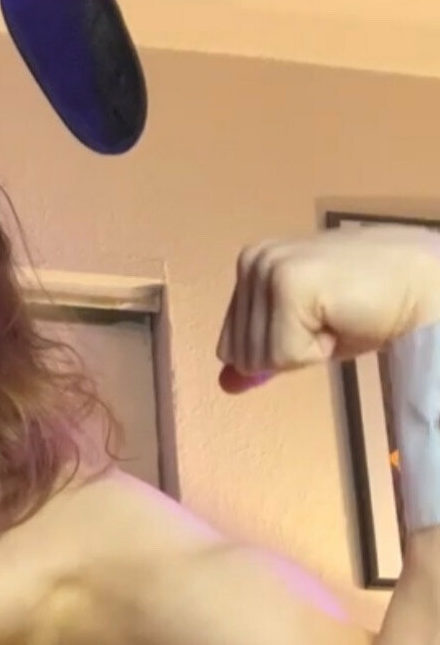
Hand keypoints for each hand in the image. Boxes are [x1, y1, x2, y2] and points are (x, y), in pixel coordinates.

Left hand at [216, 225, 439, 393]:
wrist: (419, 285)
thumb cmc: (366, 309)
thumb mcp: (302, 335)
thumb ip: (260, 353)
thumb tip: (225, 384)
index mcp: (250, 265)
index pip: (229, 345)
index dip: (276, 351)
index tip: (315, 322)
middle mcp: (252, 259)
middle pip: (239, 354)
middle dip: (289, 351)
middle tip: (329, 319)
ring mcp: (268, 268)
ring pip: (259, 357)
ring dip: (305, 350)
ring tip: (335, 316)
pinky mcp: (288, 283)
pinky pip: (283, 355)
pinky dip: (316, 350)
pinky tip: (339, 318)